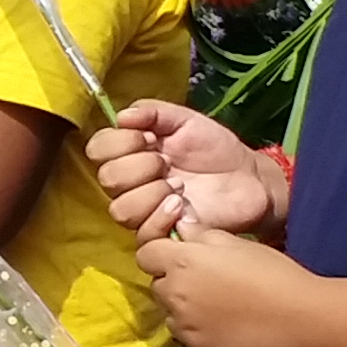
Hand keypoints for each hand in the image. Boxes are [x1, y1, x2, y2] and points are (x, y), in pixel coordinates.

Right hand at [88, 100, 284, 241]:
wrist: (249, 178)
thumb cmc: (215, 148)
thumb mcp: (184, 119)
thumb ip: (152, 112)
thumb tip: (121, 117)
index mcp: (130, 152)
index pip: (97, 149)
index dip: (120, 142)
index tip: (152, 138)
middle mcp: (130, 183)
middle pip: (107, 179)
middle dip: (140, 166)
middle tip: (169, 162)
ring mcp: (144, 210)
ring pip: (120, 209)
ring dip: (150, 193)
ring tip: (179, 186)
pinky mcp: (162, 234)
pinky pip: (143, 233)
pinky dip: (161, 216)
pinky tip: (183, 206)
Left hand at [138, 222, 320, 346]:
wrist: (304, 322)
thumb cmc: (275, 274)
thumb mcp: (239, 243)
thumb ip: (202, 236)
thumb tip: (181, 230)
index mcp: (182, 264)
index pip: (146, 254)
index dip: (162, 253)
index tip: (181, 255)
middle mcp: (175, 298)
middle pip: (159, 287)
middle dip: (175, 282)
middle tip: (208, 282)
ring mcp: (186, 331)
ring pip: (173, 317)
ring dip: (187, 311)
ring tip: (222, 309)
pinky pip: (192, 341)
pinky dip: (204, 335)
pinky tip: (232, 330)